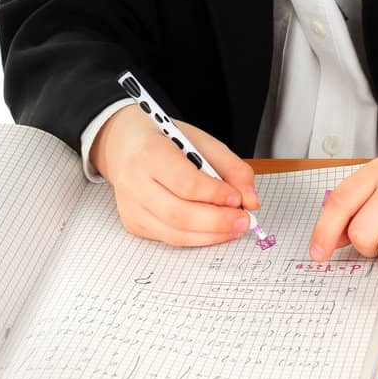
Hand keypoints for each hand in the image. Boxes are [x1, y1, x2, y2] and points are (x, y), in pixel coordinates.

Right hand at [91, 103, 259, 245]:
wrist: (126, 143)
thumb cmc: (166, 140)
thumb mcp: (201, 142)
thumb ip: (232, 168)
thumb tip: (251, 200)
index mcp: (151, 153)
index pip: (186, 183)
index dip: (215, 194)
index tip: (238, 199)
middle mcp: (134, 181)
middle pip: (179, 213)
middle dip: (217, 222)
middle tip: (243, 221)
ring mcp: (130, 206)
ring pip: (173, 232)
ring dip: (209, 235)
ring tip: (233, 228)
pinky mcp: (133, 222)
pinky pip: (168, 238)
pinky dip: (195, 238)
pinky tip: (212, 231)